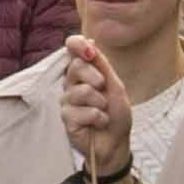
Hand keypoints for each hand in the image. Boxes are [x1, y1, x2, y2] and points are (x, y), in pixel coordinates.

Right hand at [62, 31, 133, 175]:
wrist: (117, 142)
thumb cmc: (116, 114)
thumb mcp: (115, 86)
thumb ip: (102, 65)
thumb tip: (90, 41)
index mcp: (83, 72)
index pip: (73, 50)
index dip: (76, 45)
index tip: (86, 48)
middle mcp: (72, 84)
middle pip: (75, 67)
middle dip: (95, 77)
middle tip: (103, 89)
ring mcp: (67, 101)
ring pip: (81, 91)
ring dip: (100, 103)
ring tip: (103, 111)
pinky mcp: (66, 118)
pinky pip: (82, 111)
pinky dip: (97, 118)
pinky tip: (99, 123)